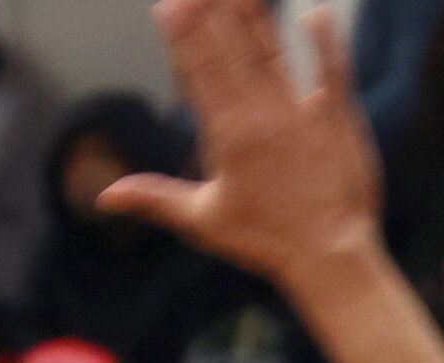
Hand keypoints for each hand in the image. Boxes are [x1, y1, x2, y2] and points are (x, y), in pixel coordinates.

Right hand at [99, 0, 380, 288]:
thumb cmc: (265, 242)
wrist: (329, 258)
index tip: (169, 6)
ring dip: (254, 14)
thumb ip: (154, 198)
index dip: (183, 35)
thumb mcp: (202, 221)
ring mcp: (301, 115)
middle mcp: (261, 118)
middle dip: (211, 10)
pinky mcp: (338, 118)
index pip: (198, 73)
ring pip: (271, 50)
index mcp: (226, 138)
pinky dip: (325, 40)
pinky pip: (333, 69)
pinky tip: (315, 12)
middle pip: (230, 49)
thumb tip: (104, 197)